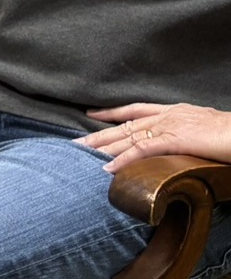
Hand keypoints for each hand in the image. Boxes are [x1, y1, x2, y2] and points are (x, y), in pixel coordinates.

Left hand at [78, 102, 230, 171]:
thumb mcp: (204, 131)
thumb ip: (187, 136)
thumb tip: (181, 145)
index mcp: (175, 111)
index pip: (136, 110)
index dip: (113, 112)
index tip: (92, 114)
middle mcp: (168, 115)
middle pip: (125, 125)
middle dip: (98, 135)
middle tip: (73, 143)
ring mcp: (171, 126)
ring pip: (128, 137)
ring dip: (103, 147)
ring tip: (80, 155)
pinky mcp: (176, 139)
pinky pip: (144, 150)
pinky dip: (124, 160)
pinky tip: (108, 168)